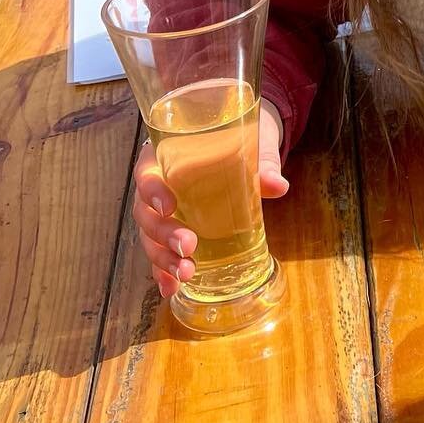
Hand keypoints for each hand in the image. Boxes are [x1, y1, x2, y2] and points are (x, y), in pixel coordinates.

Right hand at [133, 104, 288, 298]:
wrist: (245, 137)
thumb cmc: (242, 134)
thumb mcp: (254, 140)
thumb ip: (263, 160)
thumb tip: (278, 186)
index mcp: (166, 155)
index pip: (146, 171)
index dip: (151, 189)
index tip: (169, 206)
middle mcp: (158, 184)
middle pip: (145, 211)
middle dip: (163, 233)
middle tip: (187, 246)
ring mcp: (162, 211)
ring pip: (150, 237)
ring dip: (163, 258)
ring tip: (185, 274)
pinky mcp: (173, 229)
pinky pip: (160, 251)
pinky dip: (163, 271)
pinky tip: (171, 289)